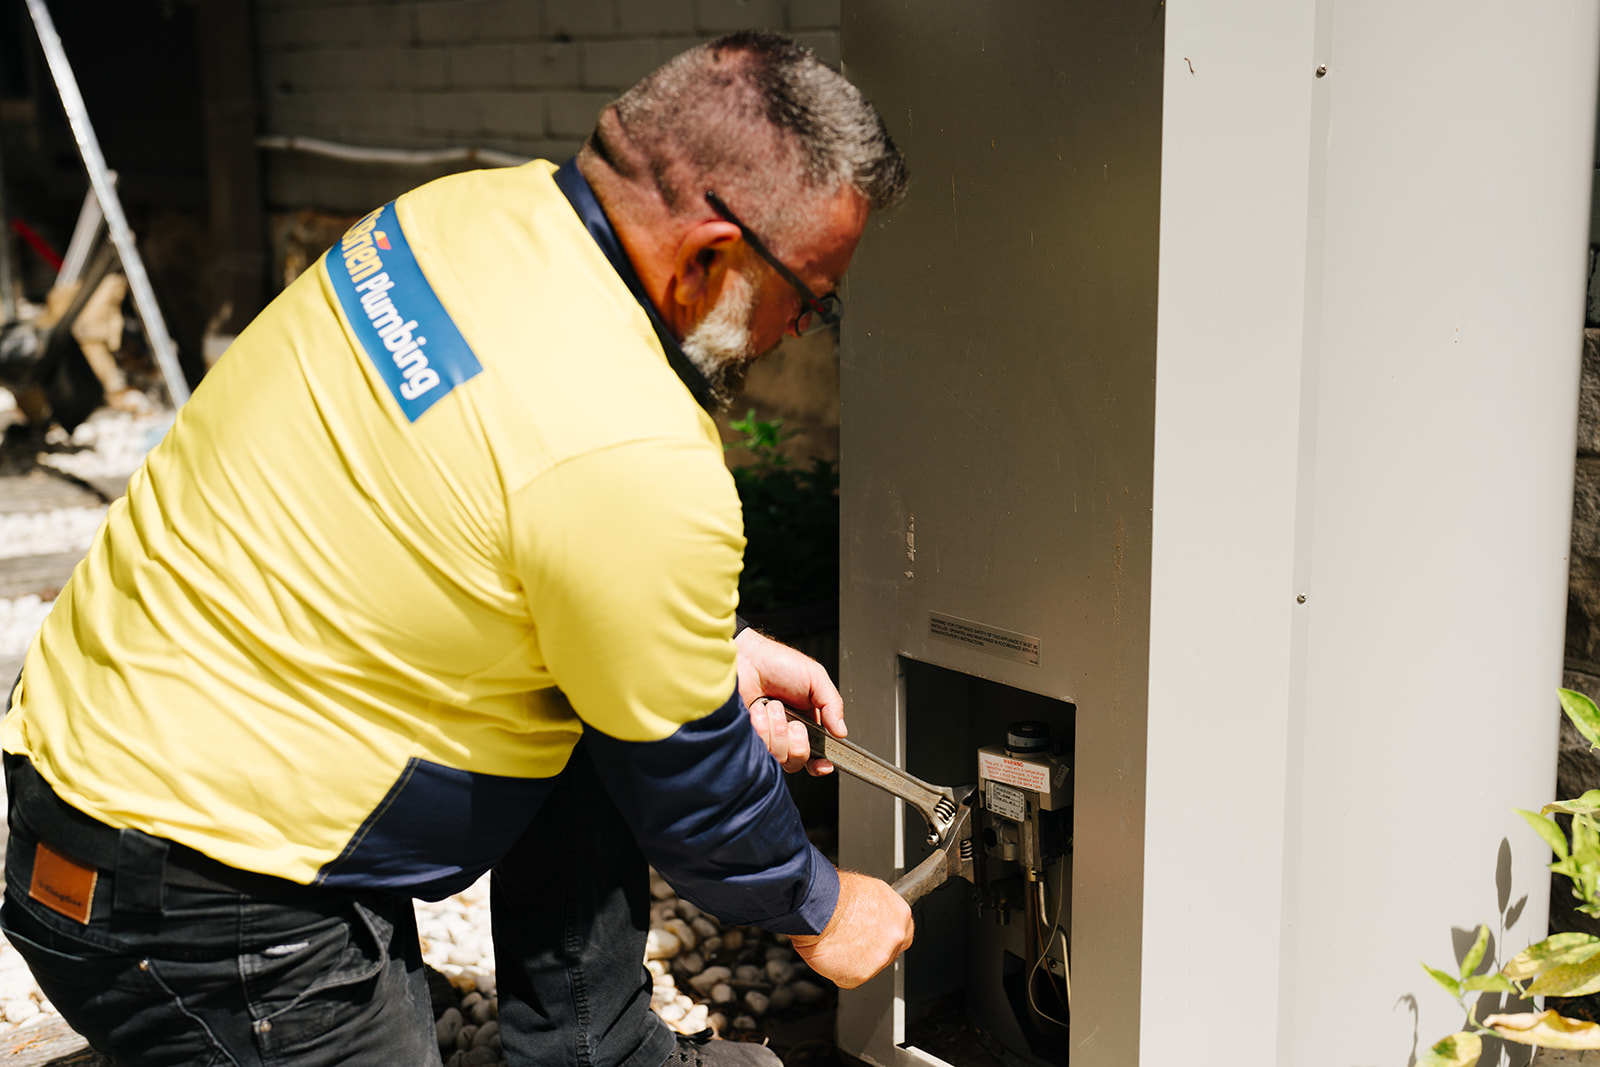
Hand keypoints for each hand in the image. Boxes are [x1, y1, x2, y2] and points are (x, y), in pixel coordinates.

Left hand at [735, 627, 843, 775]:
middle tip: (794, 722)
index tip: (824, 764)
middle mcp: (785, 733)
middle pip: (797, 760)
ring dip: (777, 729)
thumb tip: (841, 730)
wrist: (746, 657)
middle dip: (798, 742)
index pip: (816, 754)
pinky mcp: (748, 736)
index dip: (820, 764)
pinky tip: (757, 711)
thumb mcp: (816, 678)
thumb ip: (832, 704)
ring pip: (778, 756)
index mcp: (806, 722)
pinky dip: (760, 727)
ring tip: (772, 707)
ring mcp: (765, 735)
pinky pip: (758, 748)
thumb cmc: (777, 662)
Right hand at [790, 870, 913, 988]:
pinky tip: (831, 954)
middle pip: (887, 953)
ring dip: (854, 960)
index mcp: (900, 914)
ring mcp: (879, 958)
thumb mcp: (868, 889)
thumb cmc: (835, 893)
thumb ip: (881, 907)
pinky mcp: (860, 975)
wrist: (818, 907)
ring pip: (869, 967)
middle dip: (871, 950)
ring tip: (837, 943)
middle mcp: (894, 937)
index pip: (903, 934)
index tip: (875, 937)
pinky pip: (849, 978)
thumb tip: (875, 913)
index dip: (886, 936)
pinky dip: (838, 970)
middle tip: (851, 939)